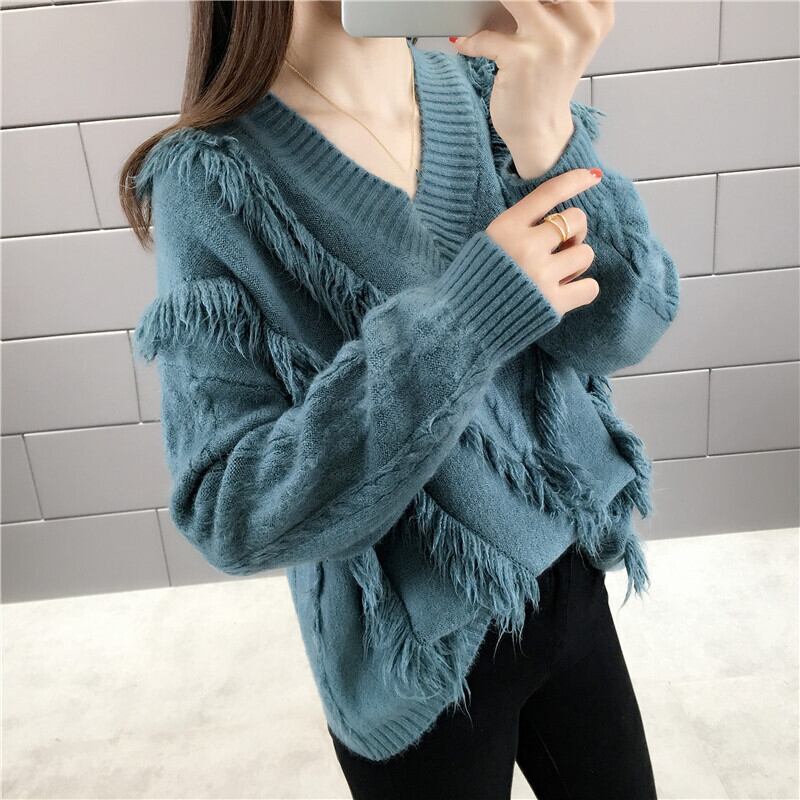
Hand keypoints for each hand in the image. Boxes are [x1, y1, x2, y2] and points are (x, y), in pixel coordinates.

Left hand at [451, 0, 613, 178]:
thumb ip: (559, 6)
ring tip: (483, 10)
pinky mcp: (521, 59)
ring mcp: (551, 43)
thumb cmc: (548, 83)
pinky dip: (471, 40)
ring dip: (494, 3)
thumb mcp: (569, 39)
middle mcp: (581, 27)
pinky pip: (486, 36)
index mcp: (598, 17)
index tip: (534, 2)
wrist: (540, 131)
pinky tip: (466, 44)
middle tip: (507, 5)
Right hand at [486, 167, 601, 315]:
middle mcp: (526, 246)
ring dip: (577, 262)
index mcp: (507, 227)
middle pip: (575, 220)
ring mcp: (541, 275)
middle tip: (563, 246)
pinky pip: (590, 287)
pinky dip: (582, 289)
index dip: (574, 181)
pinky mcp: (553, 303)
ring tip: (558, 274)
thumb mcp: (488, 243)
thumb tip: (561, 222)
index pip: (548, 193)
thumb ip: (519, 229)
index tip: (592, 177)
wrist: (462, 324)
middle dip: (575, 231)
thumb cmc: (476, 282)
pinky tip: (566, 292)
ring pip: (586, 253)